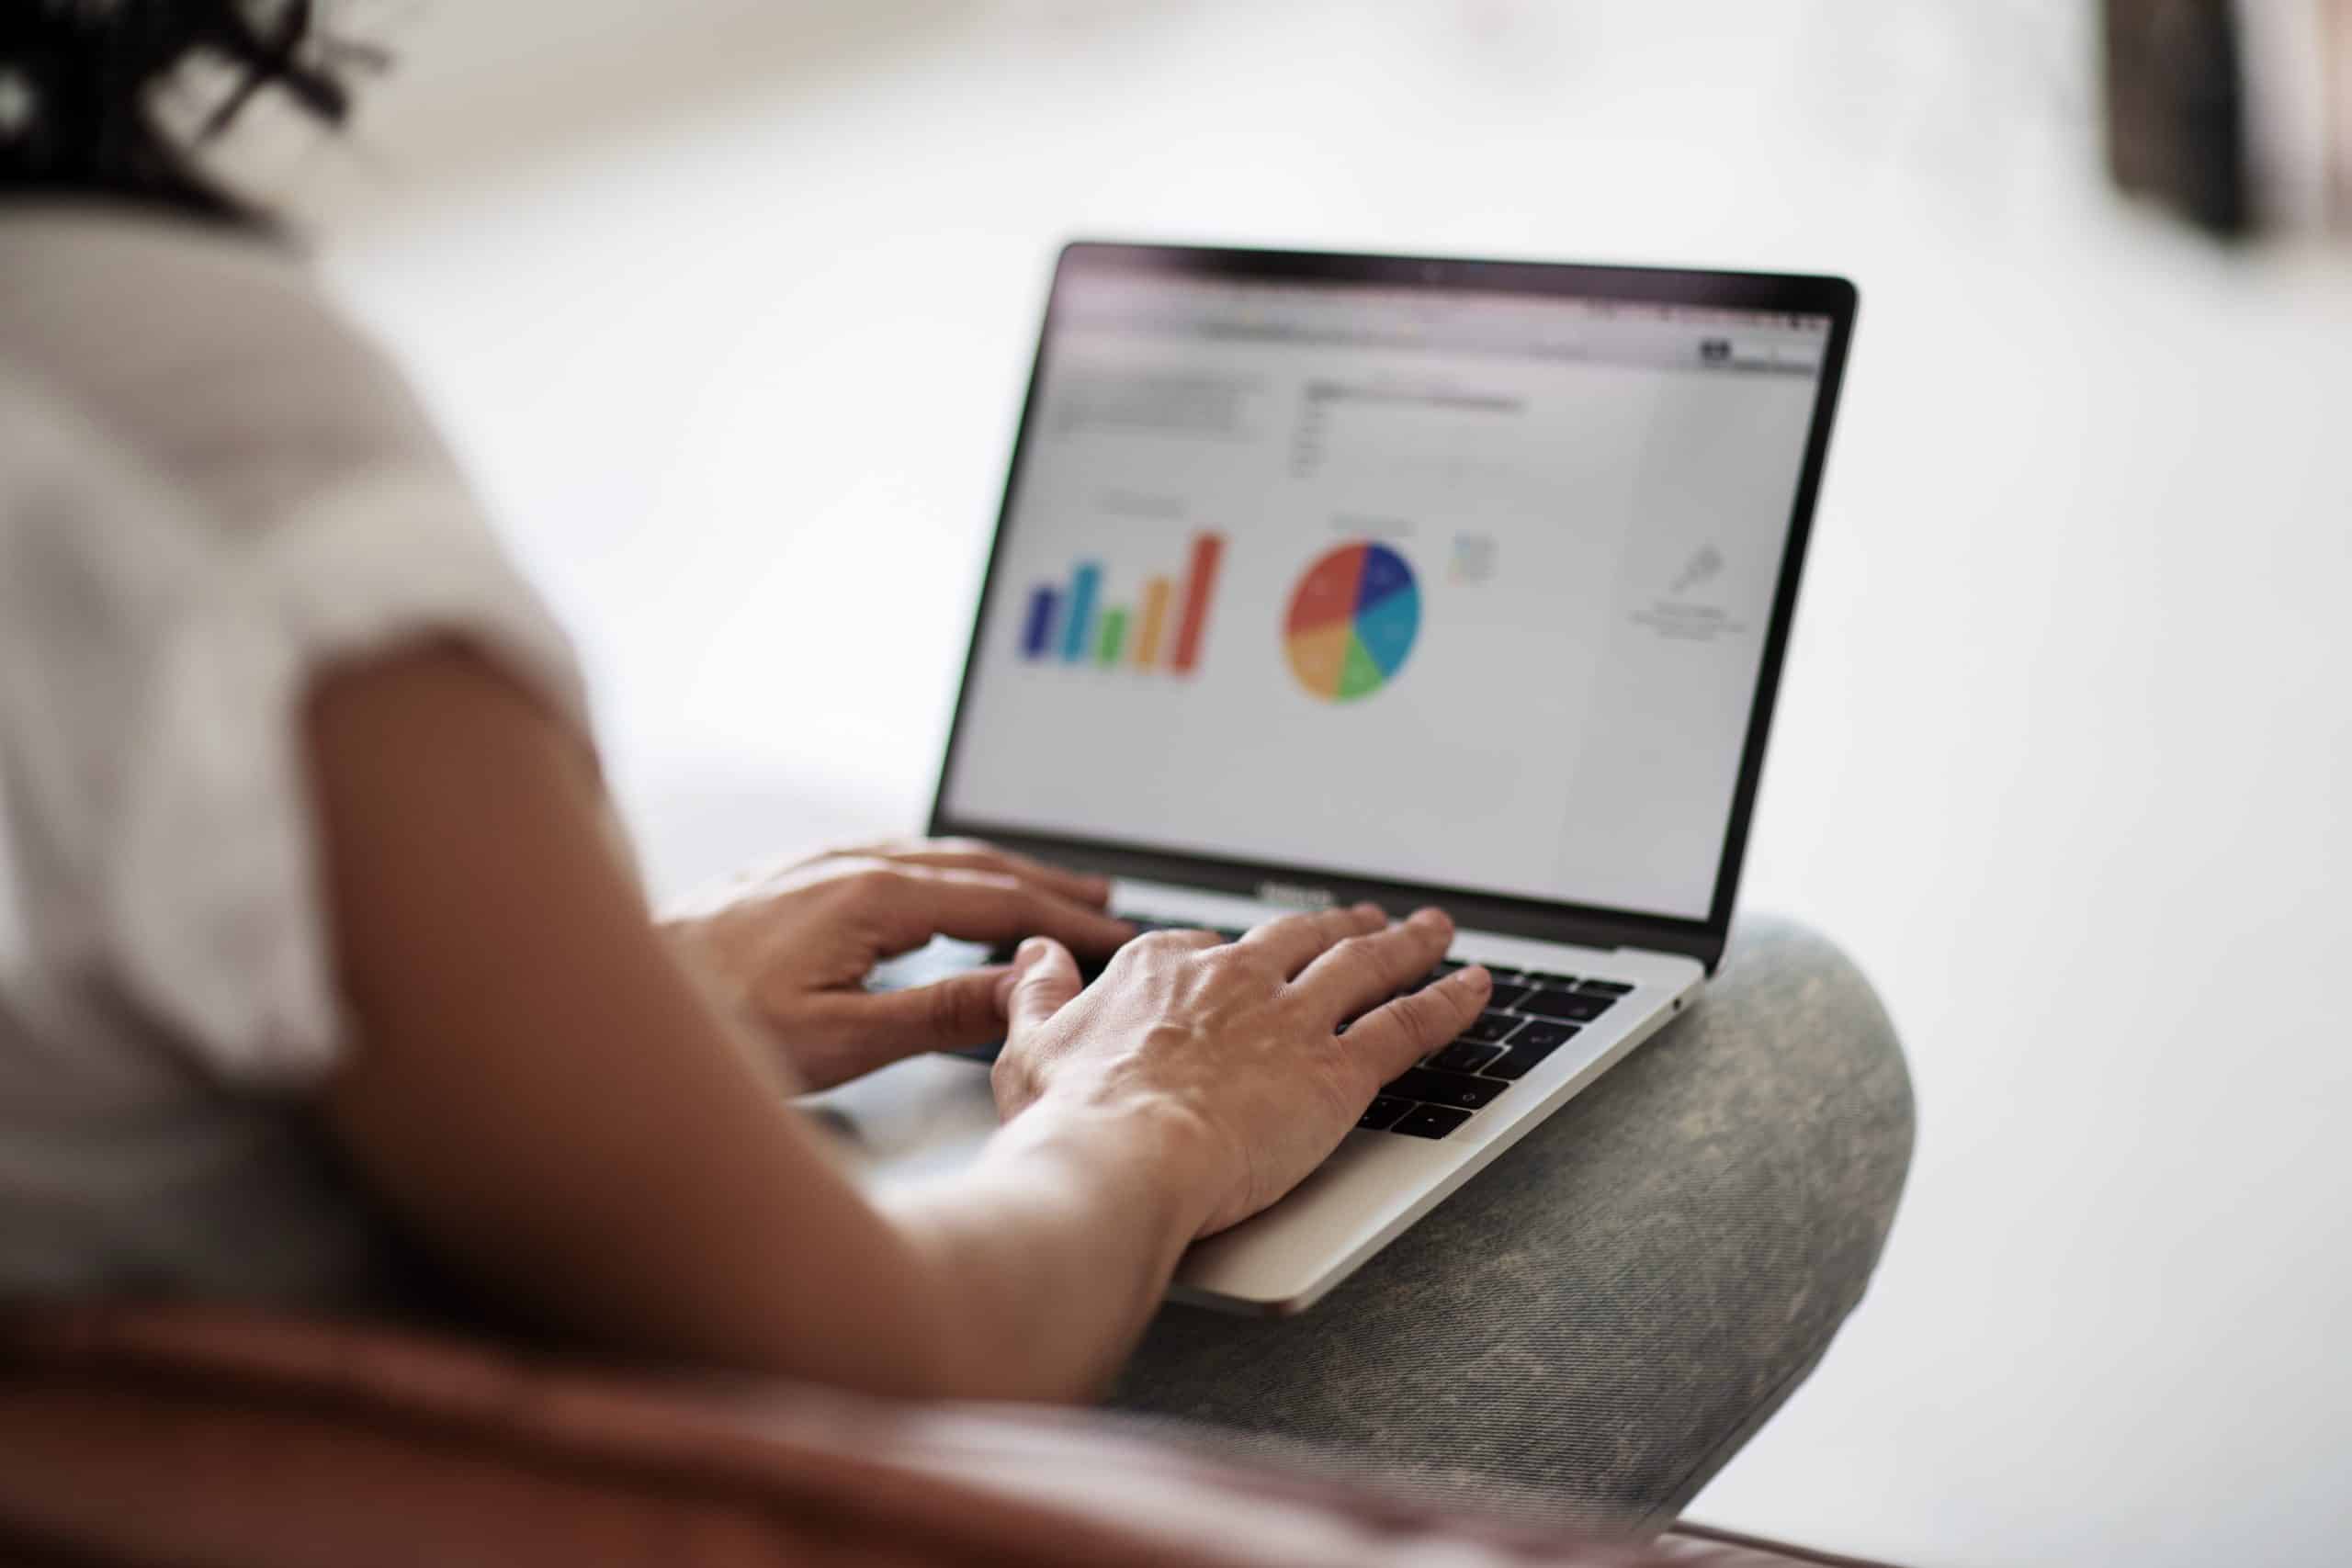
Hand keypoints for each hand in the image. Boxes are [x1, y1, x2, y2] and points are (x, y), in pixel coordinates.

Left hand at [665, 839, 1133, 1089]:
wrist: (610, 1001)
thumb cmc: (714, 1026)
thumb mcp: (840, 1039)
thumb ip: (938, 1014)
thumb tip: (1021, 991)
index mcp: (872, 897)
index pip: (997, 902)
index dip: (1062, 920)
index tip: (1114, 937)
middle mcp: (847, 865)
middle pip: (973, 867)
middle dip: (1045, 886)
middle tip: (1105, 905)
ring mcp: (814, 864)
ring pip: (930, 856)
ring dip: (997, 871)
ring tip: (1044, 888)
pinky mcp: (785, 877)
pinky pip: (889, 855)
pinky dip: (943, 867)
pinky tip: (940, 883)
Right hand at [990, 904, 1491, 1238]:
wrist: (1119, 1161)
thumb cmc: (1070, 1120)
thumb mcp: (1029, 1045)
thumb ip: (1038, 992)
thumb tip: (1035, 952)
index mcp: (1160, 969)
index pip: (1204, 949)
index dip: (1230, 958)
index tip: (1241, 962)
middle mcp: (1234, 979)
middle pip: (1298, 940)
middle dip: (1335, 927)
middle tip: (1363, 921)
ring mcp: (1290, 1020)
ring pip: (1363, 966)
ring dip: (1405, 944)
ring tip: (1434, 930)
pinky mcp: (1337, 1070)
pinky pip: (1409, 1024)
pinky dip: (1449, 1002)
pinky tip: (1476, 986)